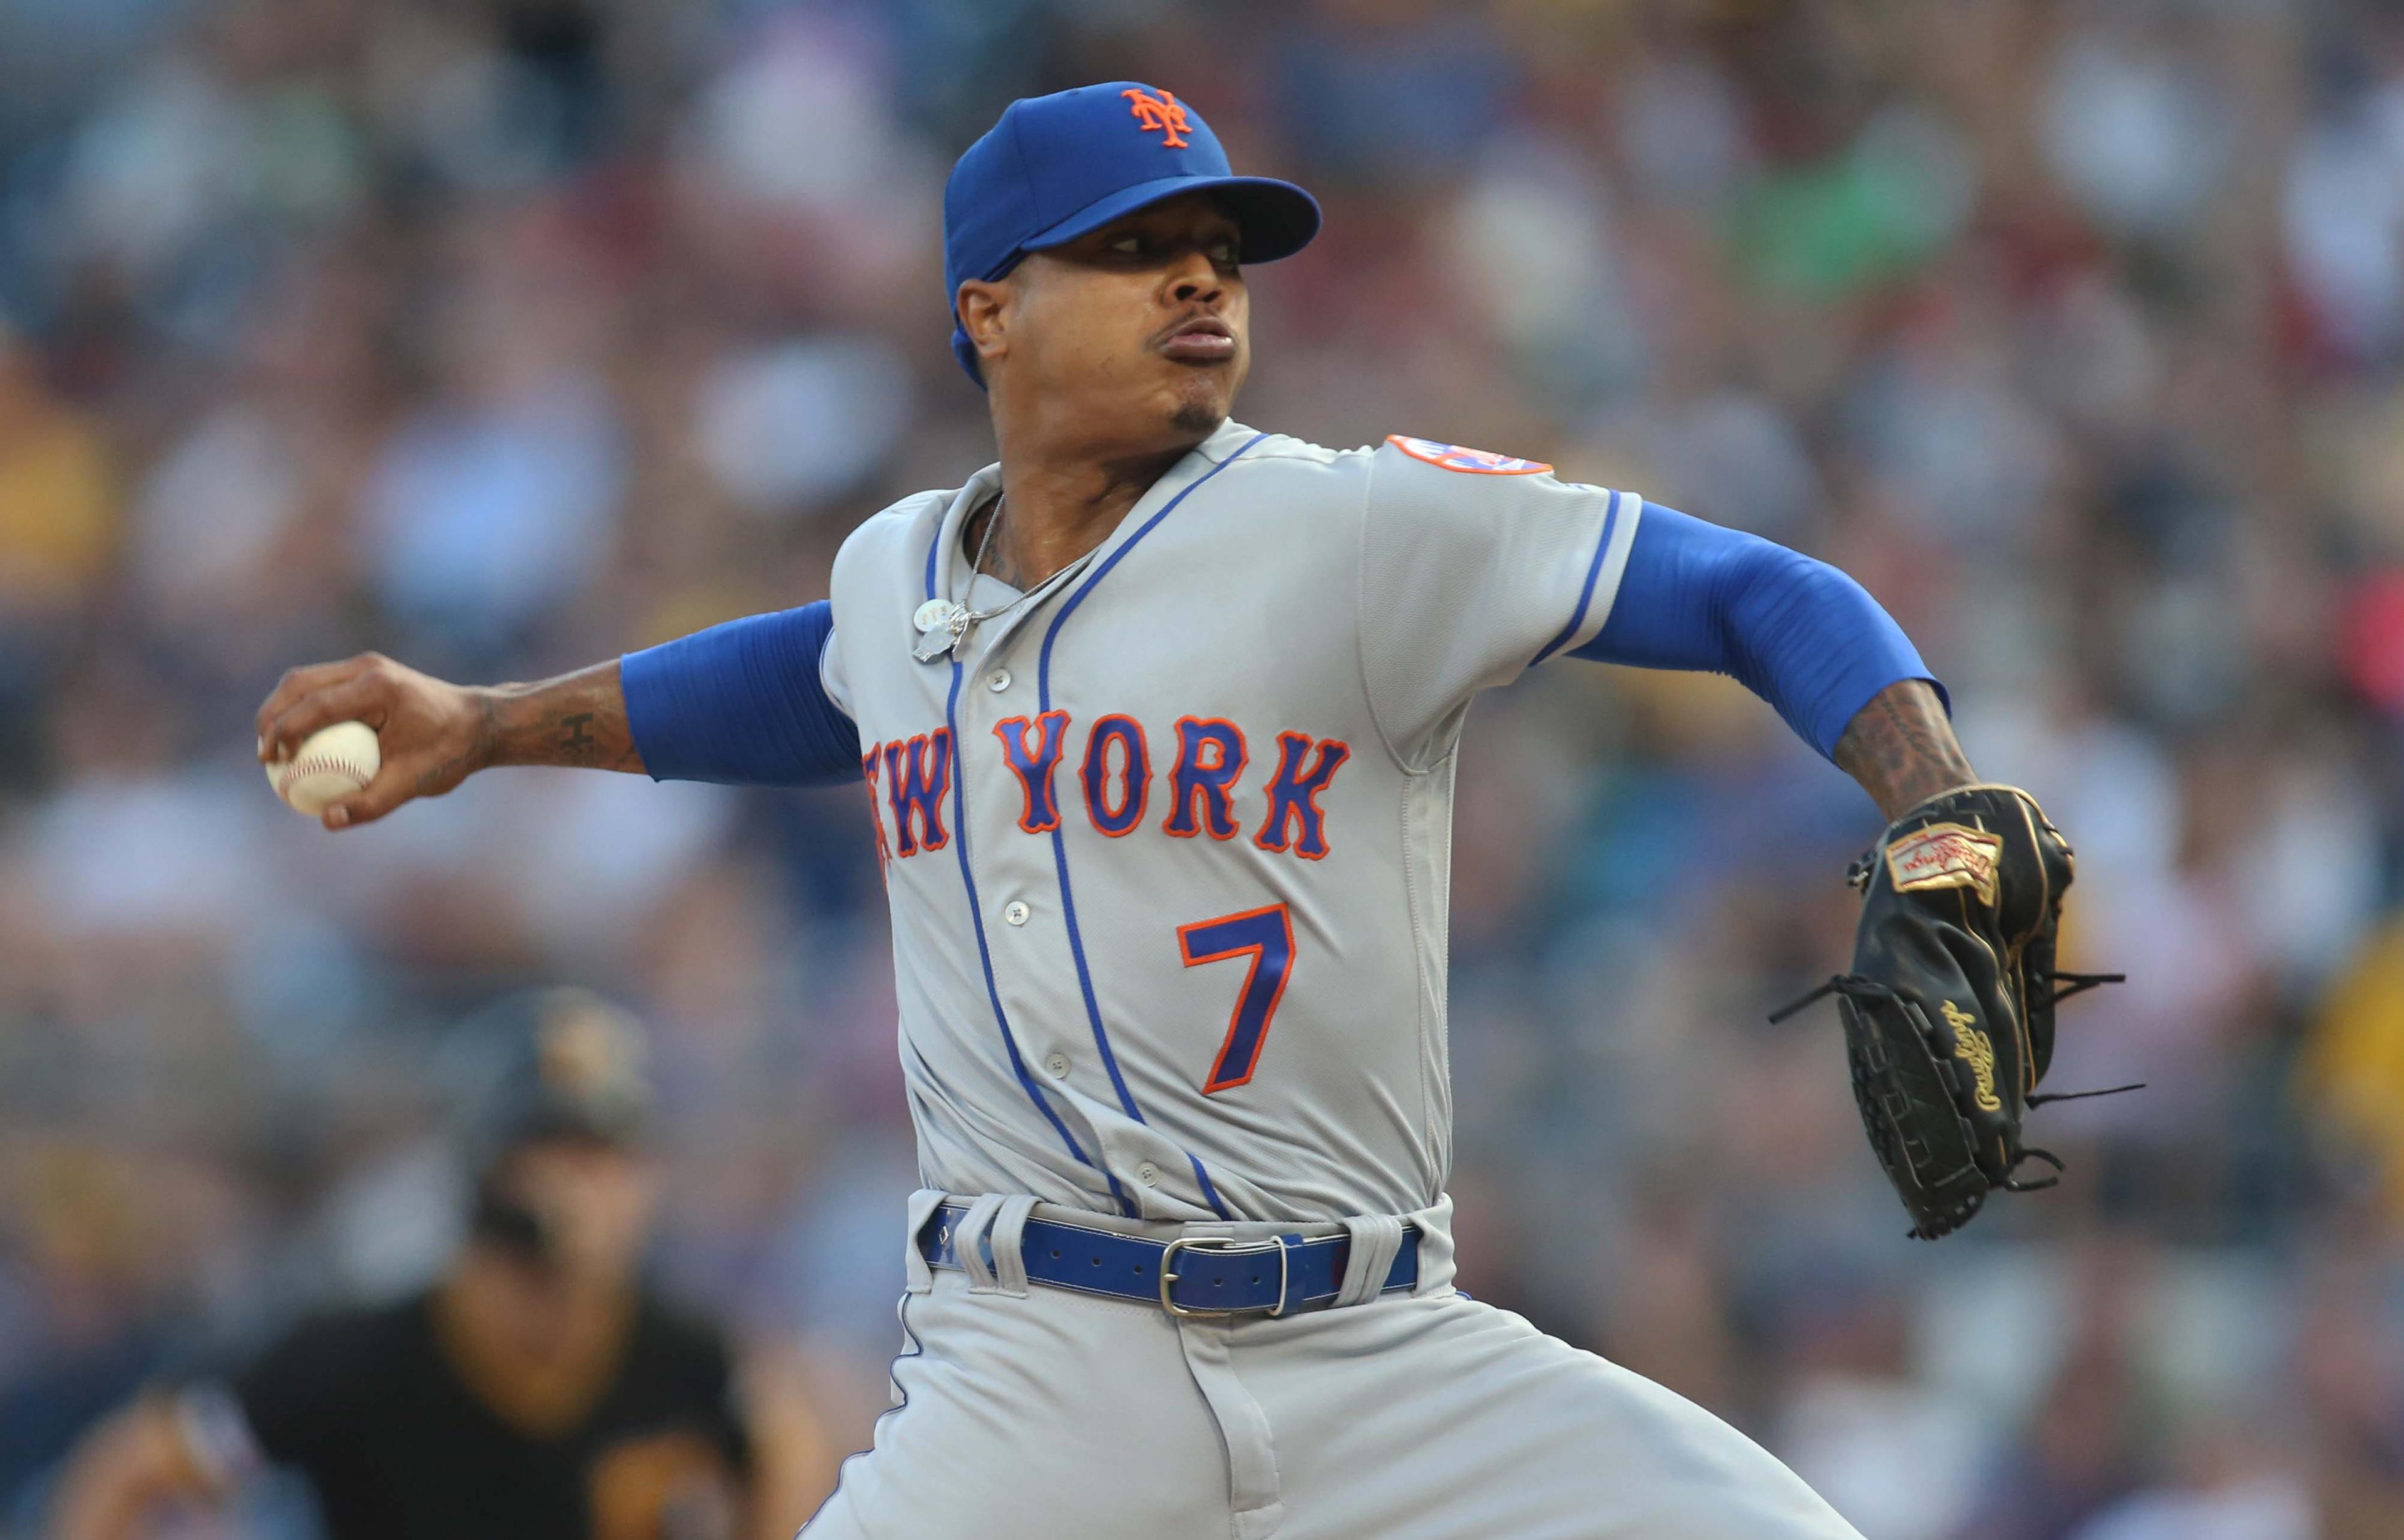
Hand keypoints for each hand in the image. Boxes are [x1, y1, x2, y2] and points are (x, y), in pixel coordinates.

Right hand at [255, 653, 493, 828]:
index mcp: (377, 688)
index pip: (314, 705)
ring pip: (304, 679)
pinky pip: (321, 686)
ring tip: (271, 748)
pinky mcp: (365, 673)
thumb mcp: (415, 783)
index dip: (282, 731)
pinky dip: (301, 708)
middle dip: (270, 716)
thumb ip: (371, 803)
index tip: (270, 762)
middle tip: (262, 755)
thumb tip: (327, 820)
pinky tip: (295, 740)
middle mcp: (367, 668)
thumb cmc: (450, 753)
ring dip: (280, 708)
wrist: (480, 723)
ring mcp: (365, 666)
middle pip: (298, 683)